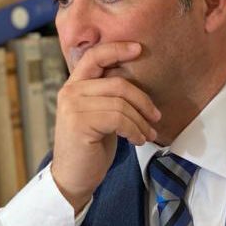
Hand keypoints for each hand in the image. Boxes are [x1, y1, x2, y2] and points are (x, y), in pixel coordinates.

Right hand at [50, 42, 160, 212]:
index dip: (117, 49)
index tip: (139, 48)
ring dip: (141, 121)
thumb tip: (134, 79)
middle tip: (155, 117)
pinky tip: (137, 140)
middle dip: (143, 100)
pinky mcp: (80, 124)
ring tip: (146, 134)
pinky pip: (118, 119)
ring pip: (121, 103)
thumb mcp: (98, 114)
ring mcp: (73, 107)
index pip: (94, 56)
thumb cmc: (90, 146)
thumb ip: (108, 95)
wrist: (73, 177)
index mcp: (74, 85)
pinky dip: (134, 130)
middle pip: (117, 83)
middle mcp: (70, 92)